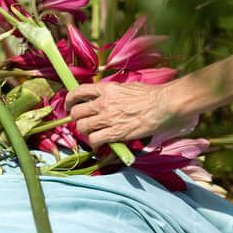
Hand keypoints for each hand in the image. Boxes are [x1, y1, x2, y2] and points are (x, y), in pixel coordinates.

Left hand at [64, 82, 188, 147]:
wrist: (163, 105)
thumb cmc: (151, 96)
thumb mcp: (127, 87)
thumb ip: (112, 93)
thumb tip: (105, 97)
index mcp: (106, 89)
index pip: (78, 92)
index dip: (70, 100)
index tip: (70, 106)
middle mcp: (103, 103)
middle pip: (77, 112)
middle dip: (76, 119)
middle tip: (82, 123)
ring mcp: (108, 118)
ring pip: (82, 127)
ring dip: (85, 132)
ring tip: (92, 134)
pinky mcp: (115, 133)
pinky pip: (94, 140)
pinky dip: (94, 144)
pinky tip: (99, 144)